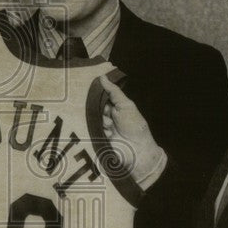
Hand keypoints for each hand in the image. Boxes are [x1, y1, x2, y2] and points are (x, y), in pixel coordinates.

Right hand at [99, 75, 167, 189]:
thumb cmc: (135, 126)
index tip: (94, 93)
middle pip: (93, 108)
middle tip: (108, 114)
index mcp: (113, 108)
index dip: (97, 97)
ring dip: (102, 122)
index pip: (99, 98)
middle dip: (99, 110)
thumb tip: (102, 76)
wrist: (137, 151)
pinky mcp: (97, 139)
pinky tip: (108, 134)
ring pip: (92, 119)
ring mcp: (100, 129)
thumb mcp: (126, 105)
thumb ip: (113, 91)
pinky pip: (90, 131)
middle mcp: (105, 117)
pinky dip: (99, 132)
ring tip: (111, 128)